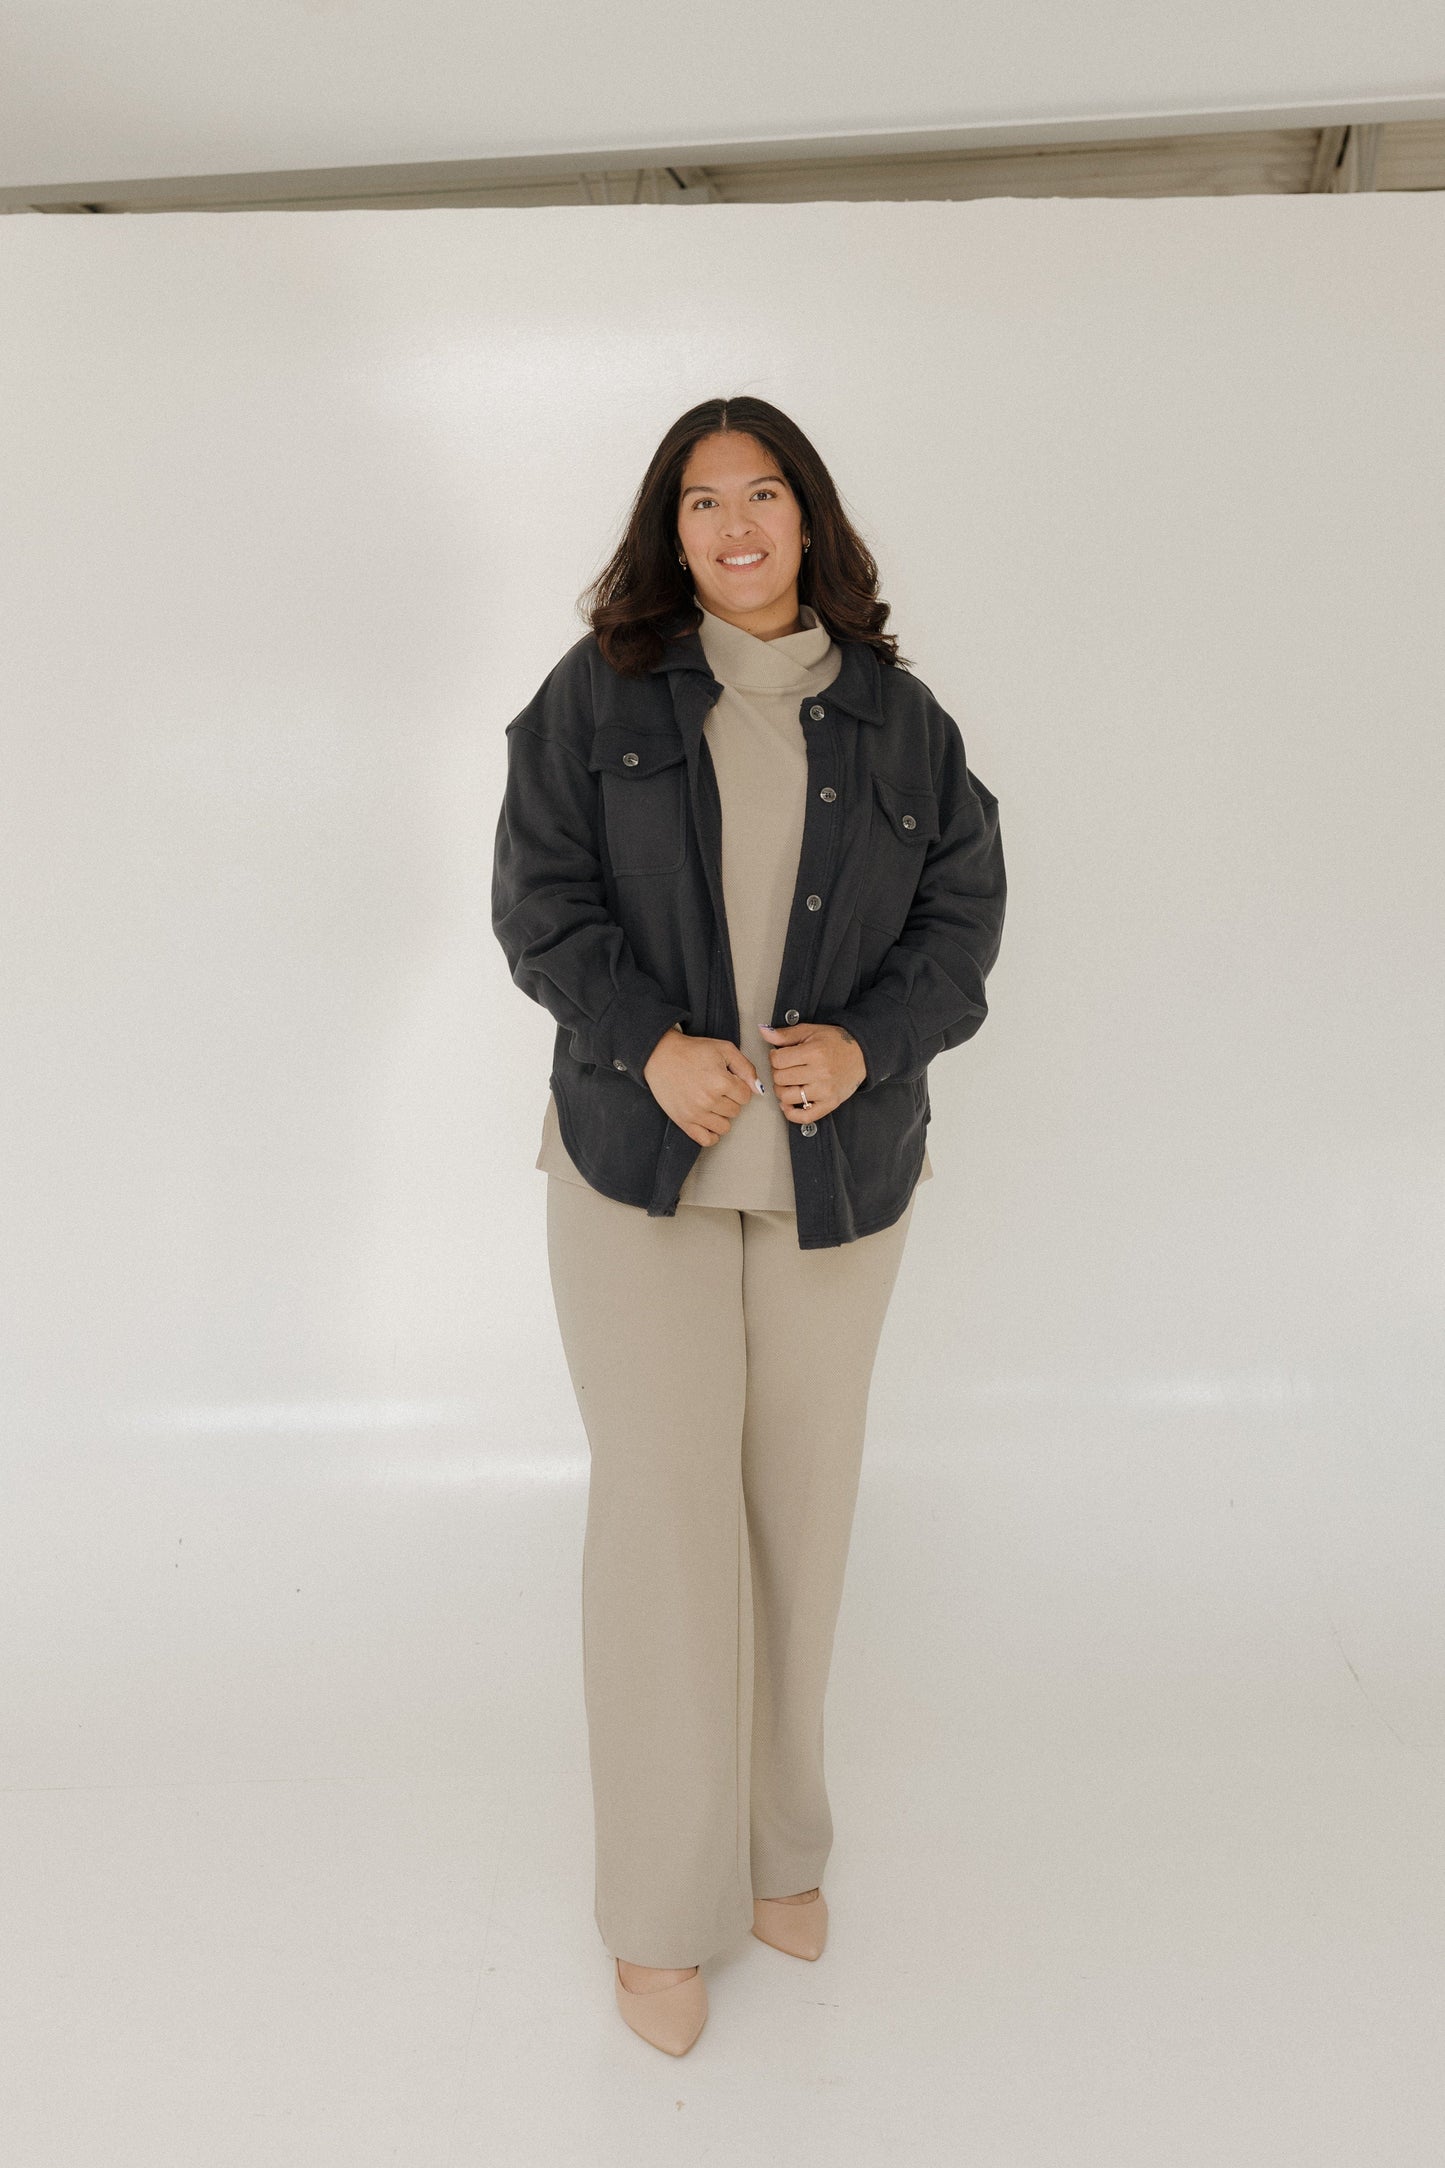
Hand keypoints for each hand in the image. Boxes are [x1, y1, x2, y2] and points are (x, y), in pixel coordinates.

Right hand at [642, 1023, 761, 1147]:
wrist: (661, 1055)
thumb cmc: (693, 1051)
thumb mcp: (724, 1049)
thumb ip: (746, 1068)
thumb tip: (758, 1090)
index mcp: (721, 1081)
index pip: (746, 1096)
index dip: (738, 1087)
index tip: (727, 1080)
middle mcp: (709, 1100)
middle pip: (736, 1111)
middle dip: (730, 1100)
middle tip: (715, 1088)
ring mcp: (695, 1114)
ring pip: (724, 1127)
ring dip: (721, 1116)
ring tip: (711, 1102)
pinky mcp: (683, 1122)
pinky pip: (707, 1140)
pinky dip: (711, 1134)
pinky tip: (708, 1120)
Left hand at [758, 1021, 866, 1120]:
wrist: (862, 1054)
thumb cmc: (836, 1042)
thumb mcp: (810, 1031)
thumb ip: (785, 1034)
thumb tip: (763, 1031)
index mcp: (814, 1053)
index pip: (777, 1060)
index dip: (774, 1057)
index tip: (780, 1055)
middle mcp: (820, 1073)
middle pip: (780, 1078)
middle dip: (777, 1072)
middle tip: (786, 1068)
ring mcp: (825, 1091)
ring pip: (787, 1097)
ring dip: (781, 1090)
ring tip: (789, 1082)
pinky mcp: (830, 1103)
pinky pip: (805, 1116)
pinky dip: (791, 1113)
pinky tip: (788, 1103)